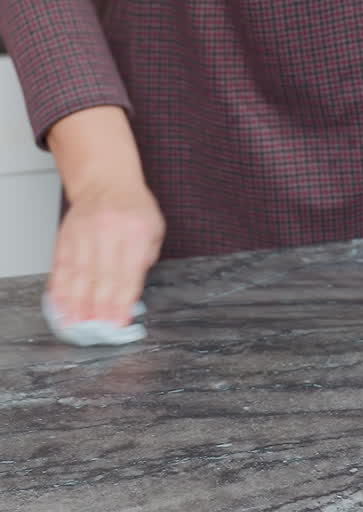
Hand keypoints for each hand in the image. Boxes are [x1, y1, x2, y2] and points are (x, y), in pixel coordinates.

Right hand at [49, 181, 164, 325]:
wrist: (107, 181)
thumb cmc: (133, 209)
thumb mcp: (153, 229)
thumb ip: (146, 259)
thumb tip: (132, 293)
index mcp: (137, 231)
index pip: (128, 273)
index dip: (122, 302)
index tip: (118, 322)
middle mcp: (110, 231)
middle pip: (103, 276)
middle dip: (99, 307)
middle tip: (97, 329)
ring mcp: (85, 231)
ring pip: (80, 273)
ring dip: (77, 302)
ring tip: (76, 324)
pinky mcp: (67, 234)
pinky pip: (62, 264)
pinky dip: (60, 287)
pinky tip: (60, 303)